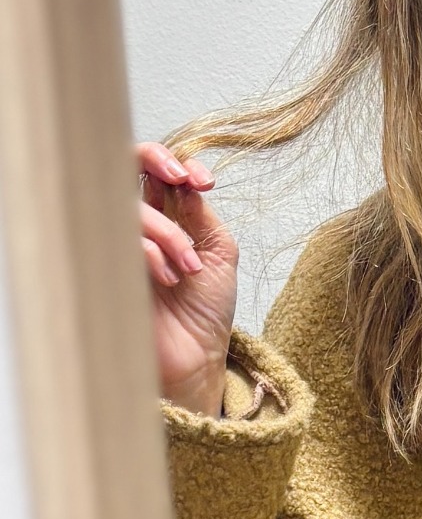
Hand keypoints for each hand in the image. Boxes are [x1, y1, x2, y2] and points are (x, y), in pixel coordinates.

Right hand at [136, 142, 237, 414]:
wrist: (194, 359)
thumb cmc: (205, 311)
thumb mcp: (219, 252)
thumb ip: (202, 215)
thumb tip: (186, 181)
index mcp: (166, 217)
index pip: (155, 170)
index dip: (176, 162)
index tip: (203, 182)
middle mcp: (138, 224)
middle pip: (123, 167)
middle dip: (154, 159)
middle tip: (183, 180)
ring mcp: (118, 243)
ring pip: (129, 207)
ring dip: (168, 233)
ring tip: (189, 267)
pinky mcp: (105, 264)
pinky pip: (120, 239)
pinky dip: (151, 253)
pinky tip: (169, 279)